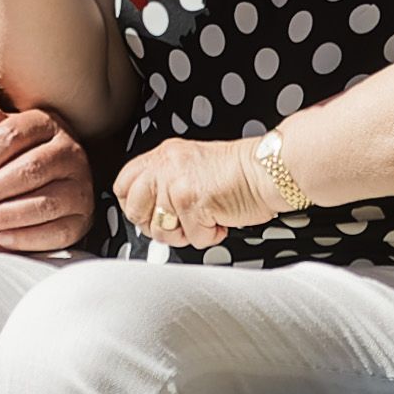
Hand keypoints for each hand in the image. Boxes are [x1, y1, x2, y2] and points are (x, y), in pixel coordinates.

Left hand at [0, 90, 93, 251]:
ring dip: (9, 214)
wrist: (51, 184)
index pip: (15, 134)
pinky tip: (2, 239)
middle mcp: (70, 153)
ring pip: (46, 202)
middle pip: (31, 168)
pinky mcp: (82, 219)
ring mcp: (80, 187)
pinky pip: (58, 231)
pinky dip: (28, 238)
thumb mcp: (0, 135)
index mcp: (47, 125)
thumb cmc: (16, 156)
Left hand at [112, 137, 279, 250]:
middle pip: (135, 211)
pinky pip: (192, 237)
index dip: (134, 207)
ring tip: (205, 219)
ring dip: (185, 234)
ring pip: (161, 231)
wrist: (269, 169)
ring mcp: (177, 184)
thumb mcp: (193, 165)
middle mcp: (166, 166)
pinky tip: (220, 219)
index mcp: (164, 156)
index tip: (150, 215)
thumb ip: (168, 181)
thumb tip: (152, 211)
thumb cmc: (240, 171)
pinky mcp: (193, 202)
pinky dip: (209, 235)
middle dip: (157, 226)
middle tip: (180, 223)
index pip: (124, 185)